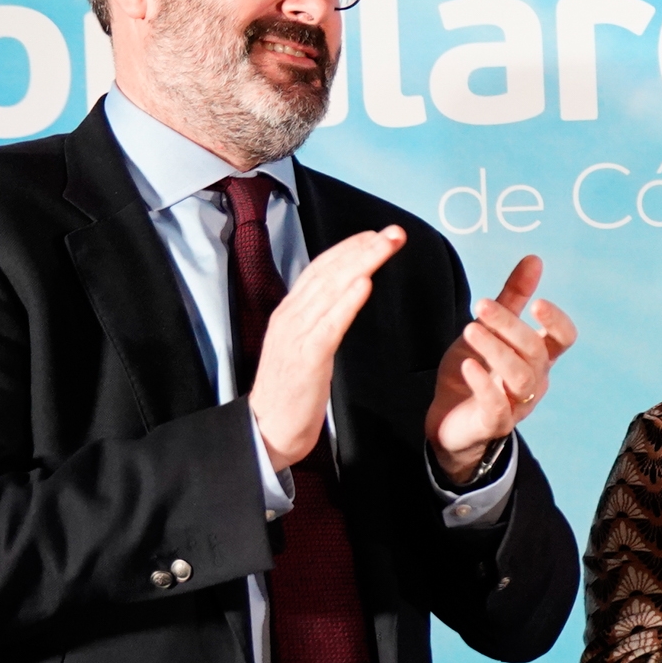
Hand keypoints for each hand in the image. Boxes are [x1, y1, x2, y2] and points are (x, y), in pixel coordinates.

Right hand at [251, 226, 403, 468]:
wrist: (268, 429)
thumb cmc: (292, 392)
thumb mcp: (305, 346)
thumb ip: (319, 320)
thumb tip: (343, 298)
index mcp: (291, 313)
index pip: (321, 270)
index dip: (349, 249)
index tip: (377, 235)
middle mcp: (290, 317)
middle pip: (329, 273)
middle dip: (362, 249)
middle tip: (393, 232)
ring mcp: (296, 336)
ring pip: (330, 291)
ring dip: (360, 264)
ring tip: (385, 246)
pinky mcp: (305, 359)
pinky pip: (329, 325)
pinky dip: (346, 303)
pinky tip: (364, 285)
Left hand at [427, 255, 578, 483]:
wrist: (449, 422)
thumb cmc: (474, 373)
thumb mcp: (490, 330)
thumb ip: (513, 297)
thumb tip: (534, 259)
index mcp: (537, 357)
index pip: (564, 339)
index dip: (556, 322)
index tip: (537, 303)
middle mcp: (533, 381)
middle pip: (535, 353)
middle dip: (510, 326)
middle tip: (482, 306)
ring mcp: (516, 405)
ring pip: (520, 378)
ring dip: (497, 351)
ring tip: (470, 330)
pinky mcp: (493, 424)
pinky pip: (497, 406)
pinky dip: (484, 385)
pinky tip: (467, 366)